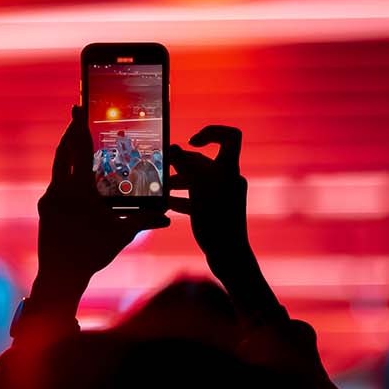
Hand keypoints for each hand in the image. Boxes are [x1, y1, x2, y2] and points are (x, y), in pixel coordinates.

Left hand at [33, 106, 168, 301]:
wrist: (60, 275)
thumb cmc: (92, 253)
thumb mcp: (121, 234)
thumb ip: (143, 220)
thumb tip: (167, 216)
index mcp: (79, 191)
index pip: (79, 151)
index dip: (79, 128)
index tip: (79, 110)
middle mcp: (60, 190)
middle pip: (63, 152)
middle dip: (71, 133)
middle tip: (77, 116)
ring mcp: (49, 198)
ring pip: (58, 167)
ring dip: (67, 152)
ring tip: (77, 140)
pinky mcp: (44, 207)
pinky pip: (56, 182)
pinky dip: (66, 172)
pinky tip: (75, 174)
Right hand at [166, 126, 281, 322]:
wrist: (228, 256)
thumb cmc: (216, 221)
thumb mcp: (198, 189)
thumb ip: (186, 166)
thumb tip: (174, 148)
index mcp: (228, 169)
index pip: (230, 137)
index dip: (211, 132)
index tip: (192, 142)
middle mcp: (228, 179)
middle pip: (203, 162)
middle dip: (180, 164)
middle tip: (160, 167)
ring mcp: (222, 196)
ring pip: (197, 181)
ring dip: (177, 181)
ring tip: (159, 187)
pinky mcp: (215, 211)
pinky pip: (196, 198)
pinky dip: (180, 198)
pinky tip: (165, 204)